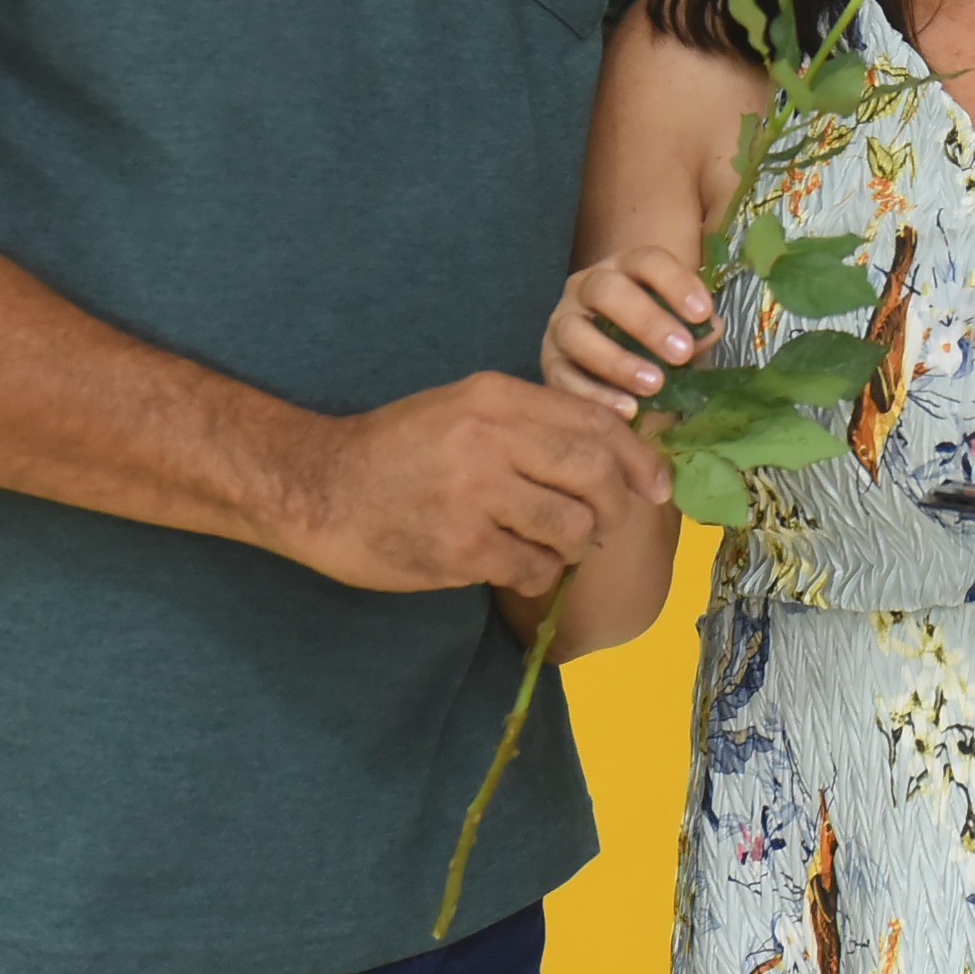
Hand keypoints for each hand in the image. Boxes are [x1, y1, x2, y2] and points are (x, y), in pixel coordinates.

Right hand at [279, 373, 670, 598]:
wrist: (317, 486)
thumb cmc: (398, 450)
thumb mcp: (465, 410)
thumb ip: (533, 424)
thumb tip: (615, 453)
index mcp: (496, 398)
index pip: (596, 424)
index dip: (639, 459)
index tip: (657, 487)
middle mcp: (489, 440)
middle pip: (595, 476)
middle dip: (613, 508)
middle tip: (601, 525)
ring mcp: (474, 496)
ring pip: (571, 528)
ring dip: (572, 546)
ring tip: (549, 545)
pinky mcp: (458, 549)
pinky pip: (533, 569)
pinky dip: (537, 575)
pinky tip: (514, 566)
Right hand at [545, 245, 717, 412]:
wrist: (611, 369)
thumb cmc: (654, 340)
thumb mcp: (679, 329)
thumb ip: (696, 329)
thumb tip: (710, 330)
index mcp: (625, 268)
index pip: (648, 261)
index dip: (676, 283)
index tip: (702, 313)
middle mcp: (587, 287)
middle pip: (607, 290)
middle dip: (647, 321)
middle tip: (682, 352)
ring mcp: (562, 322)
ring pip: (576, 332)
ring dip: (617, 360)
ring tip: (655, 384)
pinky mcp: (549, 362)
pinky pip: (563, 376)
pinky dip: (595, 395)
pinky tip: (627, 410)